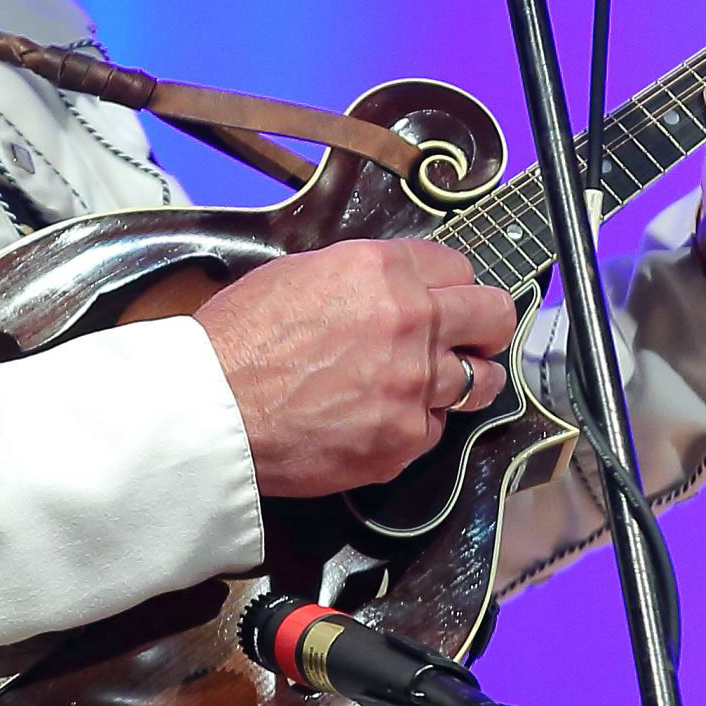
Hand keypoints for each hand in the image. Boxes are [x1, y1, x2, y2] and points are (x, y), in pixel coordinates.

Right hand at [193, 239, 516, 500]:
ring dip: (468, 379)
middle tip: (476, 335)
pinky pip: (435, 429)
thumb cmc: (237, 342)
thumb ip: (360, 278)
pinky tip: (382, 420)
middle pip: (492, 315)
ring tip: (438, 383)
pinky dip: (416, 424)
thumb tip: (386, 289)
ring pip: (482, 380)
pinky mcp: (405, 439)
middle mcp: (411, 321)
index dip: (454, 282)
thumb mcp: (297, 274)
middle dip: (487, 324)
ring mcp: (414, 385)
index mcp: (382, 271)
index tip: (451, 296)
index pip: (458, 265)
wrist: (213, 410)